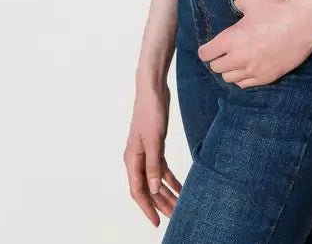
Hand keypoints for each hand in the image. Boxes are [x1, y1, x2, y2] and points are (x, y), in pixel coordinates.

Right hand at [123, 80, 182, 227]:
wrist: (153, 89)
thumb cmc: (150, 111)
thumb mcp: (154, 140)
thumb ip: (153, 165)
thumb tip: (152, 189)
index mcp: (132, 159)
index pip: (138, 190)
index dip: (147, 208)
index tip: (157, 222)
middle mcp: (137, 158)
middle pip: (147, 188)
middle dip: (160, 203)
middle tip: (174, 216)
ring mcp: (146, 152)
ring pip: (155, 179)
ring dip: (166, 192)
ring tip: (179, 205)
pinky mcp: (155, 145)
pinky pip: (161, 168)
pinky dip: (169, 178)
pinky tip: (180, 187)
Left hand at [198, 0, 311, 87]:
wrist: (303, 23)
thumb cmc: (277, 9)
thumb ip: (238, 3)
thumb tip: (237, 7)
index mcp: (230, 39)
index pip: (207, 54)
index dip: (206, 50)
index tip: (208, 48)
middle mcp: (239, 58)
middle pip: (216, 68)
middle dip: (217, 60)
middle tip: (222, 52)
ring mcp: (253, 70)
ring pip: (230, 79)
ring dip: (229, 70)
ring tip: (235, 61)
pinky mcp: (267, 77)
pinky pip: (246, 84)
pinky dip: (243, 78)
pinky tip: (247, 69)